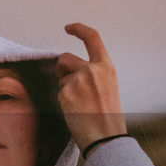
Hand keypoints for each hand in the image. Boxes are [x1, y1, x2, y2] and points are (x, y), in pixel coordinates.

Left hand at [56, 23, 126, 147]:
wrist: (106, 138)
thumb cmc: (108, 117)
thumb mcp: (108, 87)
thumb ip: (93, 74)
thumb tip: (71, 69)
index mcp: (106, 67)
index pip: (92, 38)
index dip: (79, 29)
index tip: (69, 27)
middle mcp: (92, 70)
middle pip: (65, 58)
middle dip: (62, 69)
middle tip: (70, 87)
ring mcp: (78, 81)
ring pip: (60, 78)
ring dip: (64, 87)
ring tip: (79, 104)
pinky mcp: (66, 93)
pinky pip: (58, 93)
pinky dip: (63, 102)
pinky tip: (74, 112)